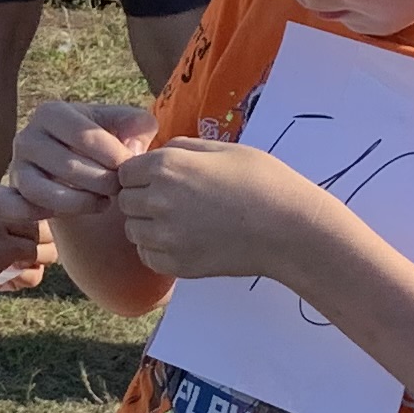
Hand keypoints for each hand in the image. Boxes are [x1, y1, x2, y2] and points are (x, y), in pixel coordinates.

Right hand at [0, 178, 48, 294]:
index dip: (19, 219)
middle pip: (33, 212)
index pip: (17, 197)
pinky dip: (26, 267)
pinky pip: (33, 252)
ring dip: (35, 251)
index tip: (12, 237)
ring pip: (40, 232)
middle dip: (31, 234)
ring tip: (20, 264)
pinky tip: (11, 275)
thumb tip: (25, 216)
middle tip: (21, 255)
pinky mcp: (3, 245)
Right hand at [8, 99, 157, 214]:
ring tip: (104, 203)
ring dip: (81, 203)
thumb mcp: (128, 126)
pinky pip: (14, 208)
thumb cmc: (108, 145)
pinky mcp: (11, 196)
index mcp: (51, 112)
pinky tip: (69, 217)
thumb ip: (139, 125)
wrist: (85, 171)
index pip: (84, 135)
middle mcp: (26, 137)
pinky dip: (36, 214)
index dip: (114, 155)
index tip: (132, 169)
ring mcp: (16, 168)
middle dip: (102, 182)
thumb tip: (131, 149)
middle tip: (121, 190)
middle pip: (67, 166)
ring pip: (44, 192)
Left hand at [112, 138, 352, 283]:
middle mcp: (159, 199)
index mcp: (167, 166)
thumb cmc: (263, 182)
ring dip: (148, 226)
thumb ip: (183, 148)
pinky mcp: (177, 264)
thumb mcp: (223, 149)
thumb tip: (160, 153)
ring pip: (133, 231)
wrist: (289, 228)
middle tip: (173, 203)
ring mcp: (166, 235)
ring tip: (180, 223)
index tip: (160, 180)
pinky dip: (158, 250)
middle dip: (142, 200)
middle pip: (125, 202)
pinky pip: (148, 256)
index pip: (124, 172)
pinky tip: (183, 242)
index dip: (140, 175)